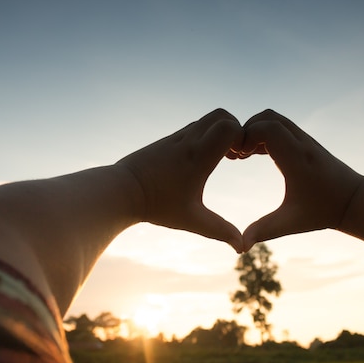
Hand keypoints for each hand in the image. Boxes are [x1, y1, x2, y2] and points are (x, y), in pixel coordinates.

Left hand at [117, 109, 244, 251]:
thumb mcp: (192, 220)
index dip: (242, 138)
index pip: (228, 127)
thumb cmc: (156, 206)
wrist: (121, 191)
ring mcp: (177, 137)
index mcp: (197, 156)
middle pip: (221, 114)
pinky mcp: (168, 140)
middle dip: (235, 129)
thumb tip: (242, 248)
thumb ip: (220, 231)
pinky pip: (195, 127)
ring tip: (223, 158)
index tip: (241, 158)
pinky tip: (204, 159)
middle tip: (235, 155)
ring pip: (207, 118)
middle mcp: (188, 141)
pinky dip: (206, 135)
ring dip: (220, 132)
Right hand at [239, 109, 363, 251]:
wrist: (353, 201)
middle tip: (236, 154)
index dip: (246, 136)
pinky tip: (254, 154)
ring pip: (273, 117)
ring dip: (254, 129)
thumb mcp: (290, 223)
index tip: (237, 157)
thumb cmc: (323, 212)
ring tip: (243, 154)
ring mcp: (304, 139)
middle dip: (246, 130)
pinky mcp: (304, 141)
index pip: (268, 128)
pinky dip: (263, 133)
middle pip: (268, 116)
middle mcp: (301, 143)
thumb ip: (263, 231)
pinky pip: (279, 126)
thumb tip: (240, 246)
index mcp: (297, 159)